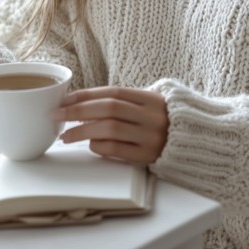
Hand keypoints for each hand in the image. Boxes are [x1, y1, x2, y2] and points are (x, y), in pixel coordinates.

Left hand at [53, 86, 168, 163]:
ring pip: (110, 129)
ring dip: (83, 130)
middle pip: (109, 109)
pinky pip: (116, 149)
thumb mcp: (147, 104)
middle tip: (57, 115)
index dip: (86, 95)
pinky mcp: (147, 156)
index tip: (64, 100)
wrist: (192, 142)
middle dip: (78, 111)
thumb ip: (120, 102)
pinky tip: (90, 145)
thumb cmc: (160, 121)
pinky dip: (99, 146)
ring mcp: (151, 136)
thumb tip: (79, 104)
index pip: (112, 92)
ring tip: (66, 136)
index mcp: (151, 98)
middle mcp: (152, 115)